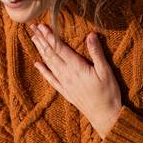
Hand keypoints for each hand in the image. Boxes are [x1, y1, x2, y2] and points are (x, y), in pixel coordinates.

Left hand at [29, 23, 121, 137]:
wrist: (104, 115)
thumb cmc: (108, 92)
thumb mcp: (106, 71)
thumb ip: (96, 53)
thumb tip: (90, 35)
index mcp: (77, 68)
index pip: (60, 48)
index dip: (50, 36)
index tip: (42, 26)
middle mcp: (67, 75)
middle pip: (51, 54)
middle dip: (42, 40)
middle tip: (33, 28)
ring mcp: (65, 84)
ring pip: (49, 64)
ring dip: (41, 51)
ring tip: (34, 39)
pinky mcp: (65, 91)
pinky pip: (51, 79)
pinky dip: (43, 71)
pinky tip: (37, 64)